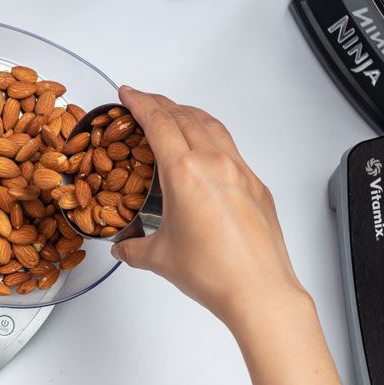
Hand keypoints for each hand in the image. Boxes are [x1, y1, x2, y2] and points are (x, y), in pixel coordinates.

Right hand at [110, 87, 306, 331]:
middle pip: (185, 116)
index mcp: (185, 173)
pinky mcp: (256, 185)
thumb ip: (135, 248)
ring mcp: (240, 171)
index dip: (140, 103)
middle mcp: (215, 163)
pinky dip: (212, 136)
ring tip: (174, 114)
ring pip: (212, 126)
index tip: (128, 94)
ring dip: (189, 114)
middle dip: (161, 103)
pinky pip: (231, 147)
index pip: (159, 123)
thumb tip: (124, 248)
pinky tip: (205, 149)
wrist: (259, 290)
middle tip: (144, 101)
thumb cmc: (215, 273)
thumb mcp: (161, 258)